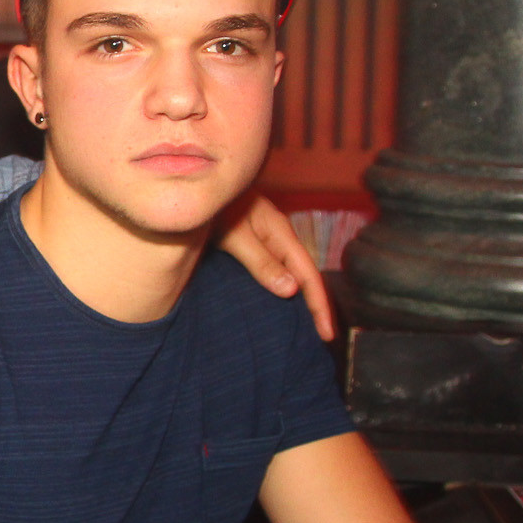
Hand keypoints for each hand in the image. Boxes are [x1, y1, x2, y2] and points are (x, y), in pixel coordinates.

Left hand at [214, 192, 333, 340]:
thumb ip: (261, 261)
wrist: (196, 185)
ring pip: (291, 273)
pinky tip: (278, 301)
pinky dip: (283, 287)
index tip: (327, 335)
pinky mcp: (252, 242)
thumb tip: (291, 290)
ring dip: (300, 298)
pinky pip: (275, 269)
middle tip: (322, 337)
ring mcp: (266, 238)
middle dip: (315, 305)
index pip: (309, 275)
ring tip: (305, 325)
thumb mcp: (235, 236)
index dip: (320, 305)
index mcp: (281, 233)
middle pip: (304, 275)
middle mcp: (279, 236)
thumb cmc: (215, 207)